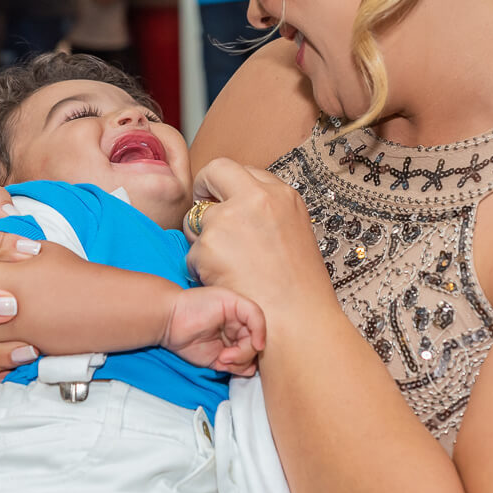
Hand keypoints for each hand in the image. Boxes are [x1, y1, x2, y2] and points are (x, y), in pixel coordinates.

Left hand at [161, 286, 265, 375]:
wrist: (171, 319)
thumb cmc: (198, 304)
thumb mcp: (230, 299)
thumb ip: (253, 315)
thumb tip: (260, 344)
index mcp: (242, 315)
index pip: (262, 330)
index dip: (260, 338)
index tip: (255, 345)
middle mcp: (238, 330)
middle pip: (256, 349)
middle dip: (245, 354)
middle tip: (228, 353)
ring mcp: (230, 346)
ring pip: (250, 361)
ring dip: (240, 362)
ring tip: (223, 357)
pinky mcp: (220, 360)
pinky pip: (238, 370)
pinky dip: (234, 369)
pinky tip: (221, 362)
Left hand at [185, 159, 334, 313]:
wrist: (297, 322)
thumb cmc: (299, 290)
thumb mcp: (295, 234)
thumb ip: (269, 214)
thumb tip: (240, 207)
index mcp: (283, 195)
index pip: (245, 171)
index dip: (231, 187)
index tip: (226, 202)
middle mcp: (257, 198)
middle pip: (216, 169)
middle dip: (204, 187)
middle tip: (203, 208)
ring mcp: (231, 218)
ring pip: (197, 217)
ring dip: (203, 239)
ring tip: (226, 266)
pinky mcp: (209, 244)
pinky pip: (192, 252)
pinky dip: (201, 268)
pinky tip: (224, 282)